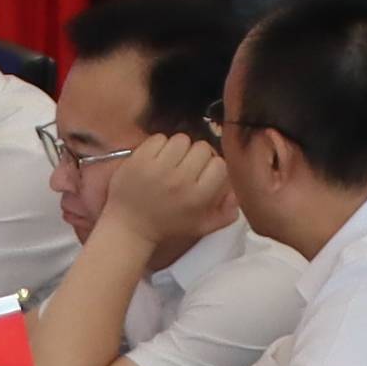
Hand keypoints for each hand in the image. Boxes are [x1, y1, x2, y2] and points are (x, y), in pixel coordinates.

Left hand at [104, 133, 243, 256]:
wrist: (129, 227)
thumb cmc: (167, 226)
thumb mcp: (201, 226)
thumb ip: (225, 214)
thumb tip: (237, 194)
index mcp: (198, 197)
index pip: (220, 164)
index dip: (213, 165)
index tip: (204, 172)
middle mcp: (180, 181)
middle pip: (202, 147)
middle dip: (196, 155)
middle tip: (186, 166)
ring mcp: (158, 168)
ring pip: (181, 139)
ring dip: (178, 148)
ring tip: (171, 161)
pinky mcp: (139, 160)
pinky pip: (159, 138)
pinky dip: (159, 145)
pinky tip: (156, 159)